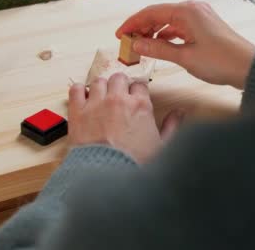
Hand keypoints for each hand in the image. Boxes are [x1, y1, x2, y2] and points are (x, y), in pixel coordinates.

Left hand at [68, 73, 184, 163]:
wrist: (106, 175)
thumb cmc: (133, 164)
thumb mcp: (161, 146)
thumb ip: (172, 126)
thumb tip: (179, 113)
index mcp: (140, 105)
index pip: (140, 84)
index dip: (138, 90)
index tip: (136, 97)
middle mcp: (118, 99)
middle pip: (119, 78)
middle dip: (120, 84)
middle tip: (119, 95)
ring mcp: (96, 104)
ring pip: (98, 81)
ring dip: (101, 87)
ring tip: (101, 97)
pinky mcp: (77, 112)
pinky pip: (75, 90)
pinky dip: (78, 91)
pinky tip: (82, 97)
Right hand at [116, 1, 254, 89]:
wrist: (248, 67)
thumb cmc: (220, 61)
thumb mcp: (184, 56)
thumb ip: (158, 48)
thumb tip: (136, 44)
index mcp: (187, 11)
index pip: (151, 12)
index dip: (132, 23)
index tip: (120, 35)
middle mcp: (193, 9)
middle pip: (159, 14)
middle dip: (141, 28)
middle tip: (128, 43)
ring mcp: (200, 16)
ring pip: (169, 20)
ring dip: (153, 32)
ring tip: (141, 46)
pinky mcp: (205, 26)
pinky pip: (179, 26)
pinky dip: (167, 35)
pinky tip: (159, 45)